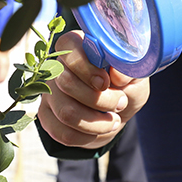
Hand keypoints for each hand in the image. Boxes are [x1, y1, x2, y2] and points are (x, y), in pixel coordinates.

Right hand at [37, 31, 148, 148]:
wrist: (117, 110)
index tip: (106, 82)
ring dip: (97, 122)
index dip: (86, 68)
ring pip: (66, 112)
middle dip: (100, 99)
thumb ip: (128, 71)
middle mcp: (57, 66)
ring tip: (115, 120)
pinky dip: (87, 137)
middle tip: (121, 103)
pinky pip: (63, 133)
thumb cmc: (125, 85)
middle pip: (66, 83)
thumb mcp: (135, 75)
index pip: (67, 48)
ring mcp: (48, 92)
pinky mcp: (47, 116)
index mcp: (77, 45)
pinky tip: (100, 130)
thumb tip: (117, 76)